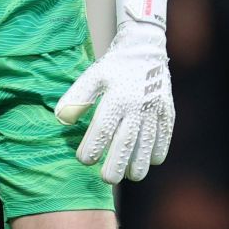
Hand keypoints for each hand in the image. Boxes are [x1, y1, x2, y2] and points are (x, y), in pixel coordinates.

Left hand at [56, 0, 174, 184]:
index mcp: (117, 96)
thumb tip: (61, 120)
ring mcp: (155, 110)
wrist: (146, 48)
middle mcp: (137, 105)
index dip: (93, 148)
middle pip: (126, 143)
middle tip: (106, 180)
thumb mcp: (92, 76)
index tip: (84, 159)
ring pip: (148, 145)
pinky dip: (157, 152)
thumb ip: (76, 98)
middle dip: (116, 165)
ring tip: (129, 176)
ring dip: (139, 164)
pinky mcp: (167, 112)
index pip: (103, 129)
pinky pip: (164, 138)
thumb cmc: (114, 66)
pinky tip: (148, 161)